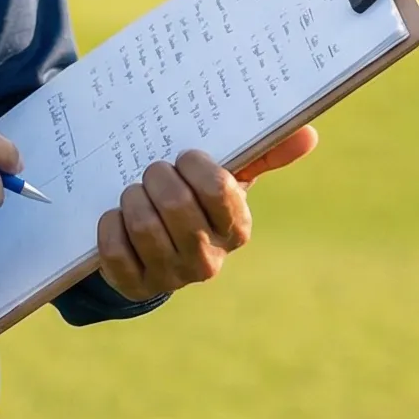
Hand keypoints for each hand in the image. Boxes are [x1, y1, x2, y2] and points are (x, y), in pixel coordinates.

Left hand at [95, 125, 317, 301]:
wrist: (157, 251)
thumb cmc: (197, 203)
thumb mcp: (229, 179)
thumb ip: (264, 155)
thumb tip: (308, 133)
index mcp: (237, 229)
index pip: (219, 190)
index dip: (194, 166)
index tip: (183, 156)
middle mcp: (208, 258)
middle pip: (176, 205)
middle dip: (156, 177)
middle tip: (152, 170)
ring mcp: (171, 276)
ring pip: (144, 225)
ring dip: (132, 199)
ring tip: (134, 193)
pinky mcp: (134, 285)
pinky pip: (115, 250)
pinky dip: (110, 225)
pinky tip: (117, 217)